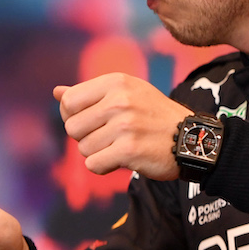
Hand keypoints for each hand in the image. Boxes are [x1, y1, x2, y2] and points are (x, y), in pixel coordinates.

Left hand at [54, 73, 192, 179]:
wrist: (192, 140)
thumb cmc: (154, 116)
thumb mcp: (127, 94)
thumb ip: (89, 94)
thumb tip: (56, 92)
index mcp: (116, 82)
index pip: (69, 101)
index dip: (73, 117)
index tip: (91, 123)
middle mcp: (119, 100)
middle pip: (72, 127)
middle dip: (85, 138)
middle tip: (108, 138)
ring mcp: (125, 125)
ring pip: (83, 148)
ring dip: (97, 153)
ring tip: (120, 146)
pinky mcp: (129, 150)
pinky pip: (93, 165)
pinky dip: (104, 167)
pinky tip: (122, 159)